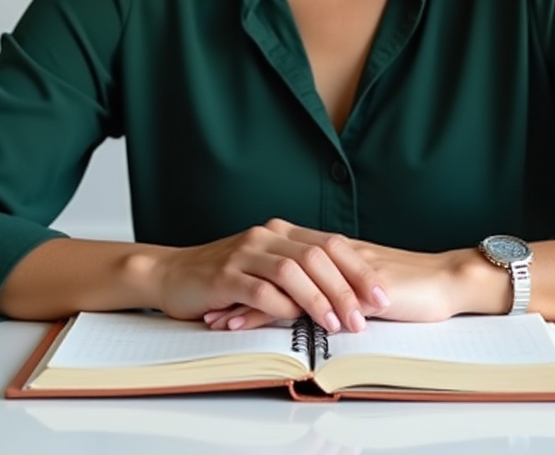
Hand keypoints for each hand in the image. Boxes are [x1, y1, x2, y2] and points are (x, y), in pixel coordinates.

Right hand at [153, 218, 389, 333]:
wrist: (171, 274)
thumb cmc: (224, 277)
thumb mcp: (266, 269)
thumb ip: (299, 275)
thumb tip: (343, 298)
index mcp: (282, 232)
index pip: (331, 244)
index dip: (359, 270)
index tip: (382, 297)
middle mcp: (266, 236)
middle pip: (317, 256)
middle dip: (346, 288)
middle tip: (365, 317)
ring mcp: (244, 253)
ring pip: (292, 270)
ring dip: (319, 298)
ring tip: (336, 324)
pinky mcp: (224, 275)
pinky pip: (259, 289)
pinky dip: (280, 305)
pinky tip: (293, 320)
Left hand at [202, 229, 480, 330]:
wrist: (449, 282)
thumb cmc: (415, 288)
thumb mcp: (371, 286)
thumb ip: (344, 286)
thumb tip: (321, 301)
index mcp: (336, 251)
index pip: (283, 262)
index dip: (253, 275)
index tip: (224, 290)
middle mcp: (333, 253)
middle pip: (274, 267)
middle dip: (239, 286)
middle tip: (208, 304)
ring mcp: (341, 267)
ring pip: (283, 281)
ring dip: (248, 302)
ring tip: (218, 319)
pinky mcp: (351, 286)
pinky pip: (308, 299)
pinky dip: (276, 311)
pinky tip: (255, 324)